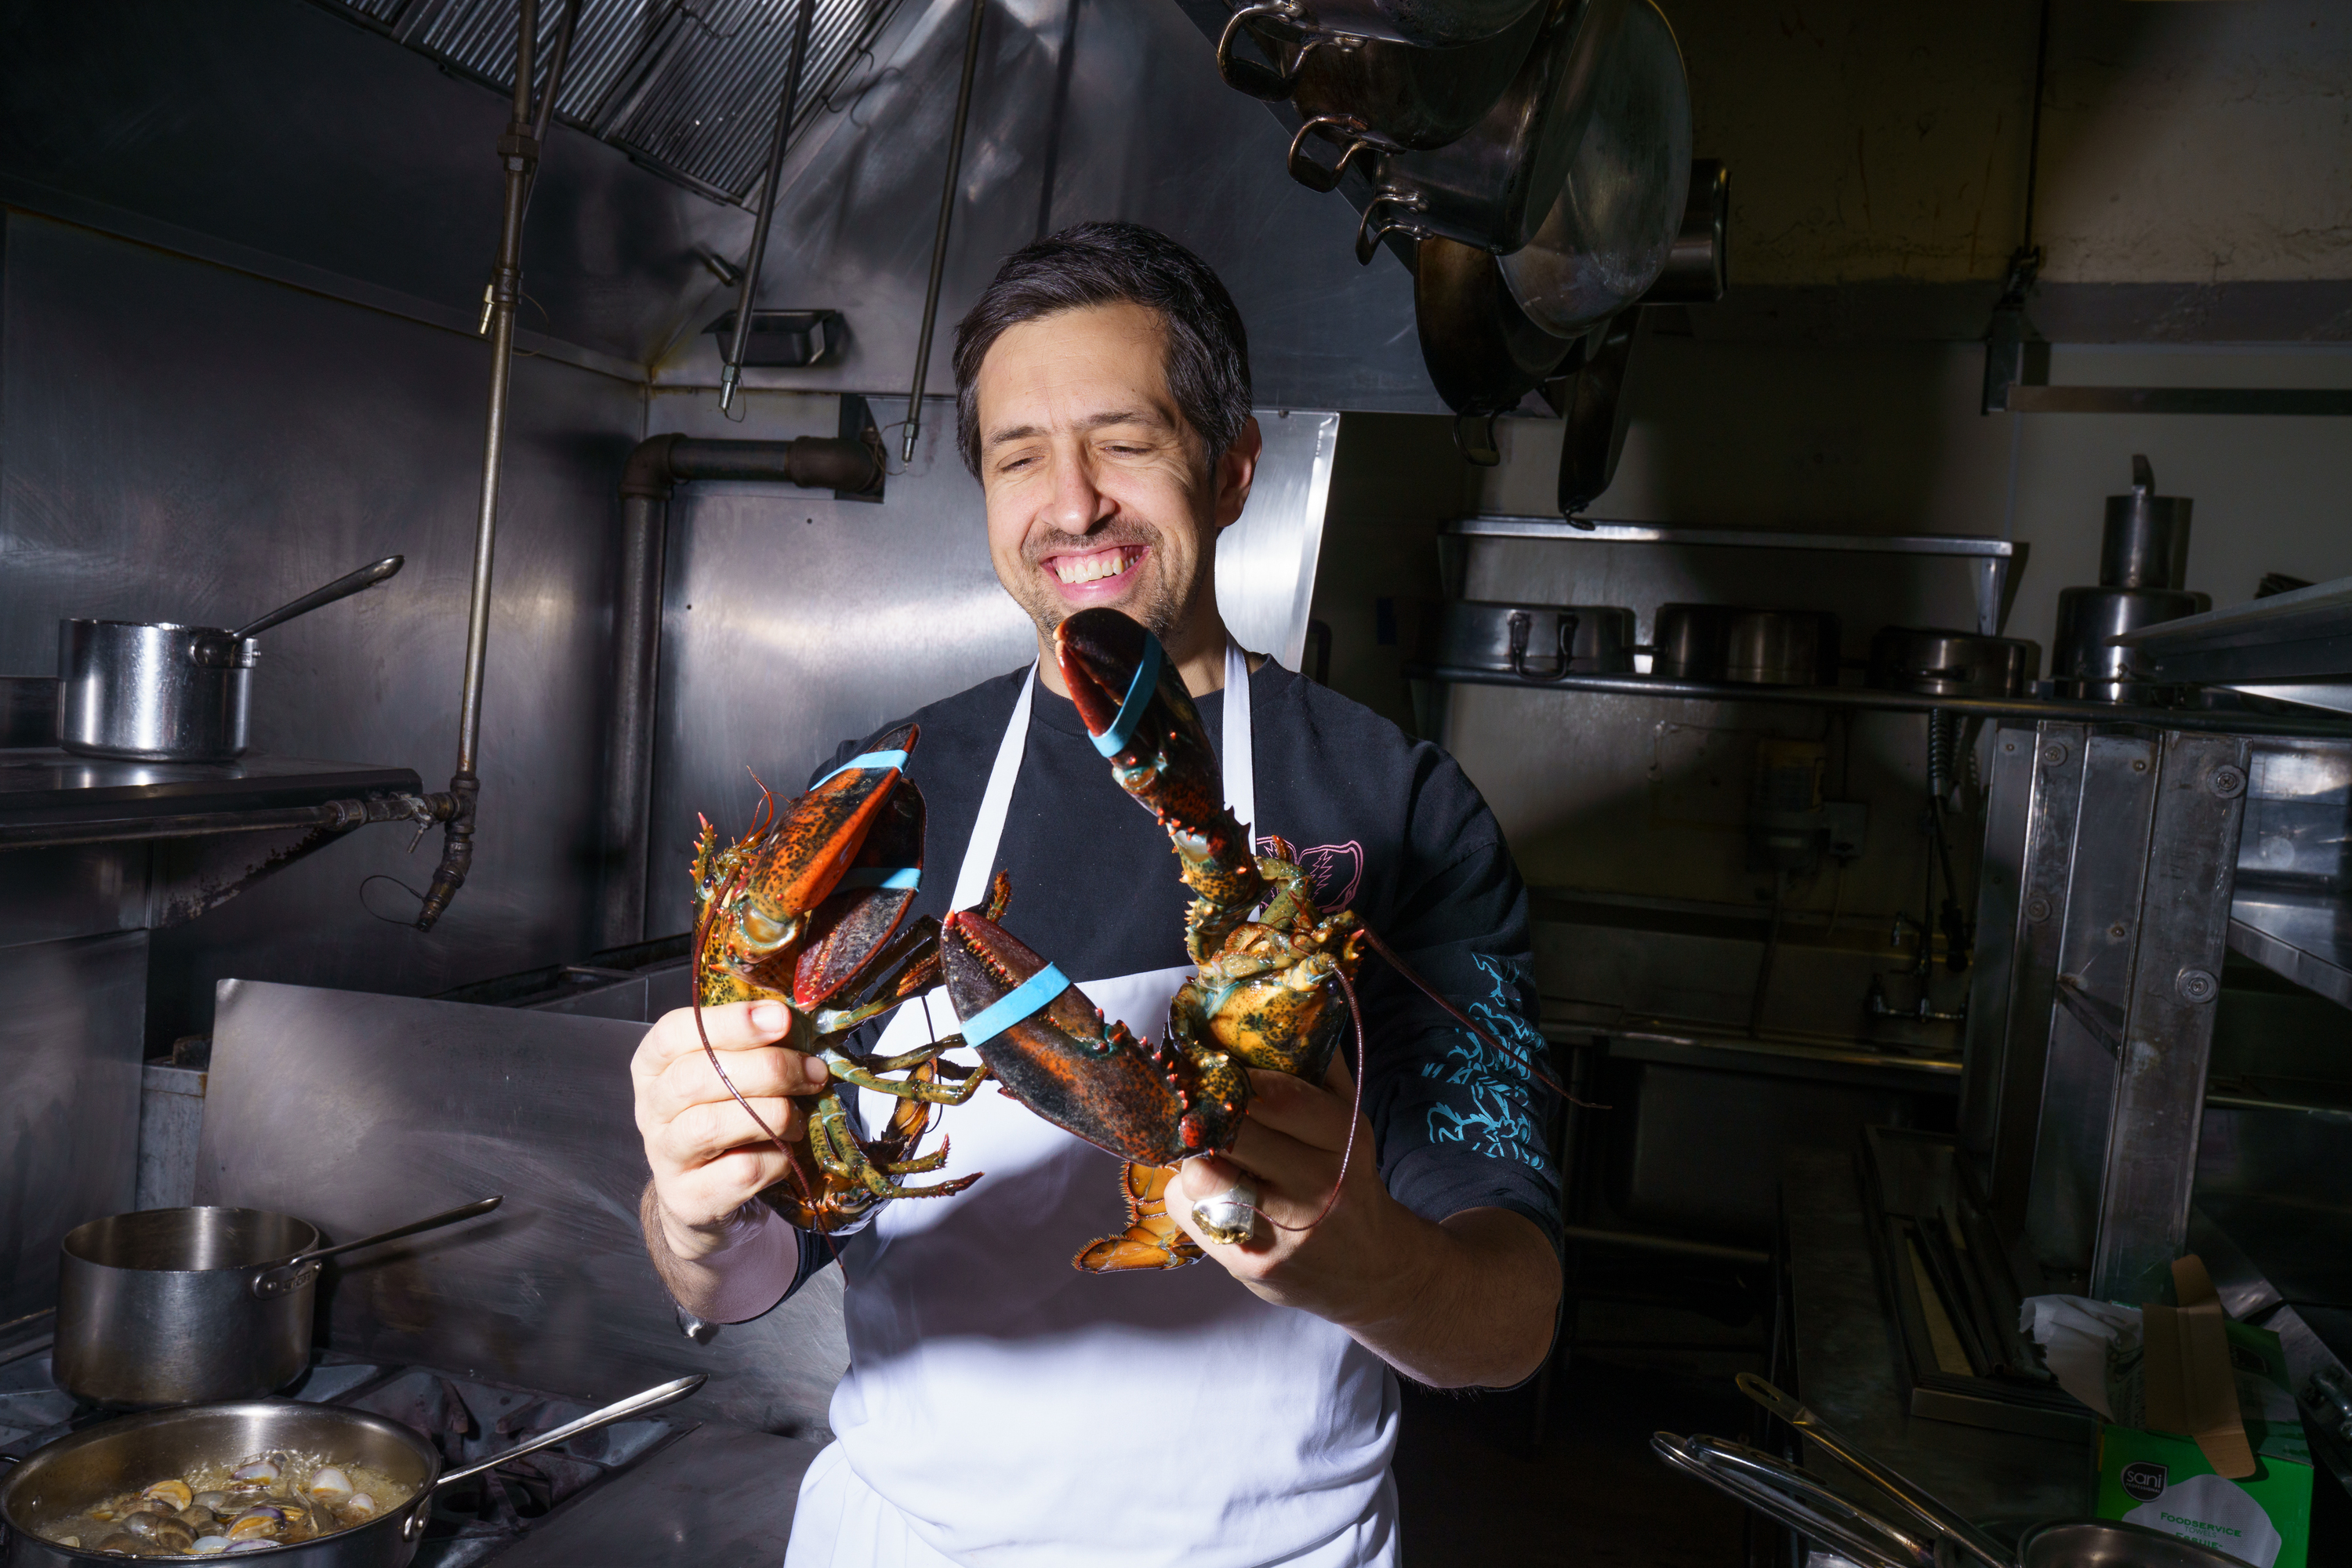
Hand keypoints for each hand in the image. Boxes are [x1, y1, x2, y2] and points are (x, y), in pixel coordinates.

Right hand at [631, 1000, 825, 1261]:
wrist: (710, 1197)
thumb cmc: (726, 1118)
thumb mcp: (730, 1075)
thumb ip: (752, 1046)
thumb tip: (794, 1020)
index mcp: (654, 1066)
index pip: (673, 1032)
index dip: (729, 1022)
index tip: (781, 1017)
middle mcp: (650, 1109)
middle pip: (697, 1077)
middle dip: (768, 1068)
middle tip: (813, 1071)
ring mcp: (664, 1157)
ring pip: (712, 1124)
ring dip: (774, 1114)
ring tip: (799, 1116)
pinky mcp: (690, 1199)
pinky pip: (741, 1169)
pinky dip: (777, 1157)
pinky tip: (786, 1152)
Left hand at [1161, 1052, 1560, 1387]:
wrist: (1373, 1271)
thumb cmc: (1347, 1178)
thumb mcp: (1349, 1121)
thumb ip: (1317, 1067)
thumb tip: (1280, 1002)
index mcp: (1343, 1141)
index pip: (1280, 1097)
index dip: (1233, 1078)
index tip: (1208, 1066)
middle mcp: (1317, 1188)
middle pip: (1233, 1136)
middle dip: (1202, 1116)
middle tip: (1189, 1104)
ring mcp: (1284, 1233)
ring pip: (1202, 1178)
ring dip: (1191, 1159)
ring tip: (1202, 1152)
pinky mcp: (1251, 1266)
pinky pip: (1192, 1216)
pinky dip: (1187, 1198)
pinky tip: (1208, 1193)